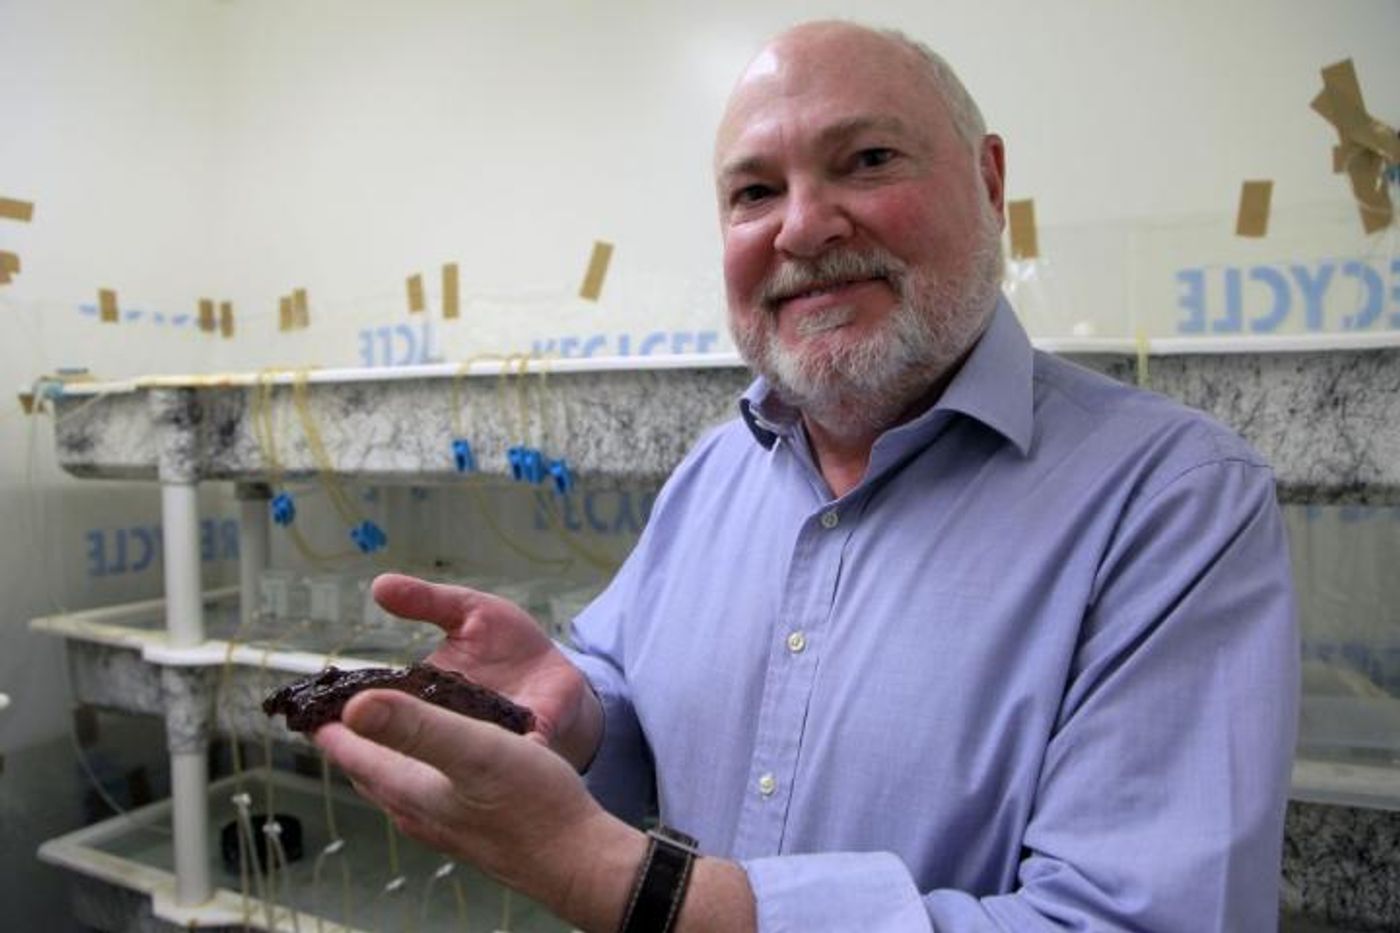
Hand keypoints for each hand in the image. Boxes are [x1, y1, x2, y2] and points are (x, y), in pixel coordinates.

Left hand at [315, 689, 642, 927]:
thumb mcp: (472, 749)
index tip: (310, 703)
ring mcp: (446, 823)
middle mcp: (421, 811)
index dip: (329, 725)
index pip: (352, 753)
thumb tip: (354, 706)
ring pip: (399, 783)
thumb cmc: (532, 806)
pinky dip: (421, 765)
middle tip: (339, 709)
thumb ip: (414, 726)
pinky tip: (445, 756)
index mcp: (411, 790)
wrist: (578, 856)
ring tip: (384, 727)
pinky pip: (430, 790)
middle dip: (351, 738)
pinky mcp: (473, 825)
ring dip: (385, 753)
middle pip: (370, 771)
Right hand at [372, 572, 601, 768]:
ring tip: (440, 746)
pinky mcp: (530, 743)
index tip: (335, 714)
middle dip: (394, 741)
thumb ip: (427, 601)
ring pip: (460, 757)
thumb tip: (379, 585)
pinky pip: (516, 756)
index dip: (358, 713)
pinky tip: (512, 755)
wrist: (561, 673)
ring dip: (449, 757)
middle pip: (413, 741)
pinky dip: (512, 757)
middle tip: (376, 737)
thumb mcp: (469, 610)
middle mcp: (450, 726)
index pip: (383, 707)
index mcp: (426, 695)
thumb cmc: (510, 644)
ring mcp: (489, 740)